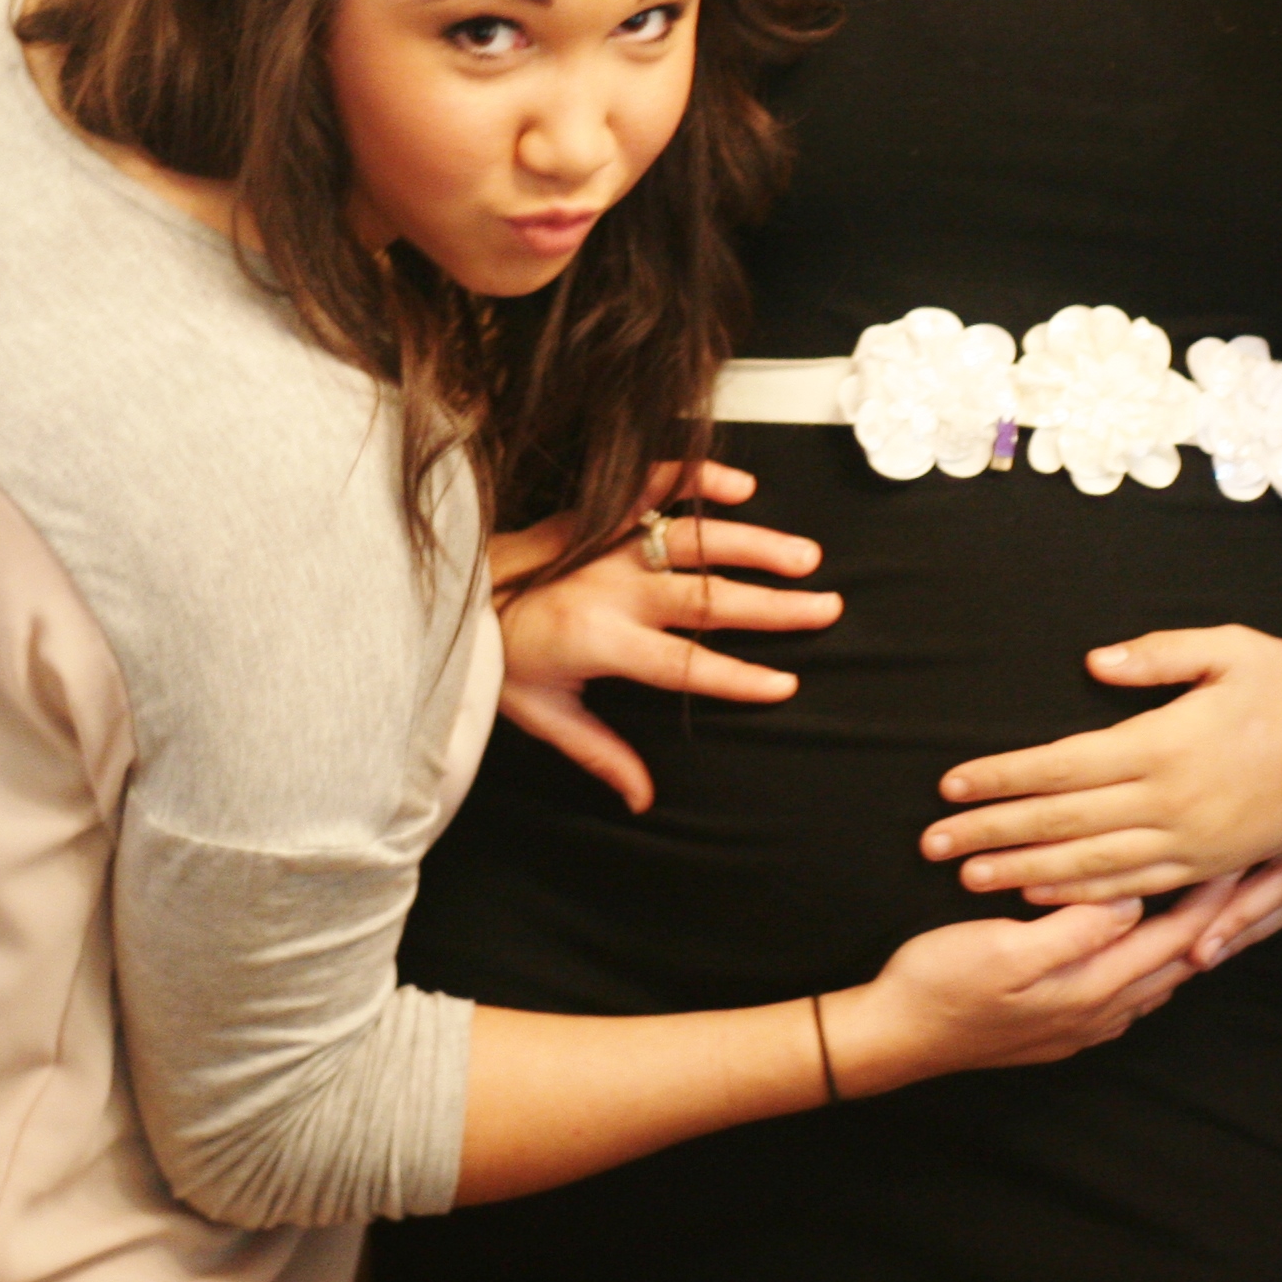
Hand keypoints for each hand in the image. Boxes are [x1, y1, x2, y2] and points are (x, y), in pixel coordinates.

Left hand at [492, 463, 839, 811]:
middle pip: (705, 598)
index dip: (736, 677)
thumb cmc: (497, 658)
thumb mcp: (543, 714)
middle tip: (826, 608)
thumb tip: (644, 800)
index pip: (682, 664)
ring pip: (693, 541)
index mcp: (599, 641)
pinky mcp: (601, 515)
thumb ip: (599, 753)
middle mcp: (611, 588)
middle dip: (773, 607)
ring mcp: (608, 545)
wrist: (455, 592)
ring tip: (805, 556)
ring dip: (754, 545)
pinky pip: (651, 488)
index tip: (786, 685)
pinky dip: (695, 481)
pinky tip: (742, 486)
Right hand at [825, 876, 1236, 1093]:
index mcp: (1093, 988)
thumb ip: (1076, 929)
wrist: (893, 1037)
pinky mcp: (1061, 1025)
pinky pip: (1127, 989)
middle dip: (1212, 915)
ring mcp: (1081, 1024)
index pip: (1177, 937)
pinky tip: (1143, 938)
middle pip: (1178, 959)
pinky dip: (1149, 958)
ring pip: (1156, 977)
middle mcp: (1100, 1012)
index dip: (1213, 893)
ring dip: (1184, 937)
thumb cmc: (940, 984)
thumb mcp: (1004, 949)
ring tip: (1205, 895)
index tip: (1242, 852)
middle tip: (1240, 867)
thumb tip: (1133, 900)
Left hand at [920, 624, 1281, 903]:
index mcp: (1163, 743)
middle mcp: (1168, 801)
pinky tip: (1042, 895)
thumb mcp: (1229, 646)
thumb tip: (1095, 662)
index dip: (1001, 777)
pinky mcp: (1209, 864)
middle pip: (1060, 822)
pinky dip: (1080, 893)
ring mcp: (1189, 841)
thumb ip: (1159, 654)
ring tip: (968, 877)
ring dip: (1022, 871)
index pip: (1060, 765)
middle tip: (931, 843)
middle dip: (990, 832)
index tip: (950, 784)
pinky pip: (1131, 887)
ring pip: (1088, 865)